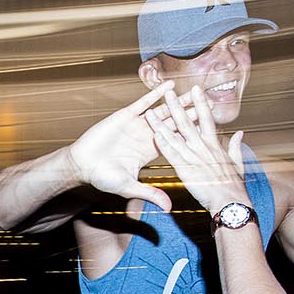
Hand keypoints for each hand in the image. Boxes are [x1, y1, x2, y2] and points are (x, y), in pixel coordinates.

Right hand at [67, 80, 202, 215]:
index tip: (210, 130)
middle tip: (211, 104)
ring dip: (178, 101)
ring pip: (163, 111)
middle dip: (192, 114)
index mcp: (151, 151)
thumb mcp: (129, 187)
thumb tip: (168, 208)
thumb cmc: (102, 177)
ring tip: (195, 91)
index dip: (193, 136)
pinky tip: (168, 86)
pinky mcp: (125, 116)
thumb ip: (150, 194)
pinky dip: (155, 95)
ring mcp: (138, 124)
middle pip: (175, 123)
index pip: (177, 142)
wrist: (82, 165)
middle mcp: (147, 136)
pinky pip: (144, 103)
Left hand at [144, 85, 248, 215]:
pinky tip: (155, 135)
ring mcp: (194, 159)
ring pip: (175, 137)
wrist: (231, 204)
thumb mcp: (239, 163)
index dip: (200, 103)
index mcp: (215, 145)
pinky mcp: (186, 171)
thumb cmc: (235, 186)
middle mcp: (204, 148)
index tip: (195, 88)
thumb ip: (236, 147)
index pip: (207, 119)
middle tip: (168, 92)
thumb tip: (239, 132)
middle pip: (187, 123)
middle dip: (177, 106)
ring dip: (162, 124)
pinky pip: (172, 156)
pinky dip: (164, 145)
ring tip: (152, 111)